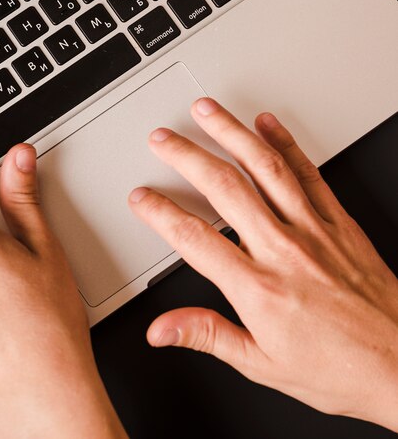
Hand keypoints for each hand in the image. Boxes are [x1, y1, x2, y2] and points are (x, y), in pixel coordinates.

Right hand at [129, 98, 397, 431]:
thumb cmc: (339, 369)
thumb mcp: (262, 364)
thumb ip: (207, 336)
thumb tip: (163, 330)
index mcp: (258, 287)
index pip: (194, 238)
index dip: (160, 213)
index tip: (142, 197)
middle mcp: (283, 250)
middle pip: (224, 188)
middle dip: (186, 156)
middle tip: (162, 139)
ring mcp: (313, 230)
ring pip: (264, 168)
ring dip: (231, 133)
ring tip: (207, 112)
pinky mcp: (339, 222)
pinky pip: (309, 173)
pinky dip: (286, 143)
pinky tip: (268, 124)